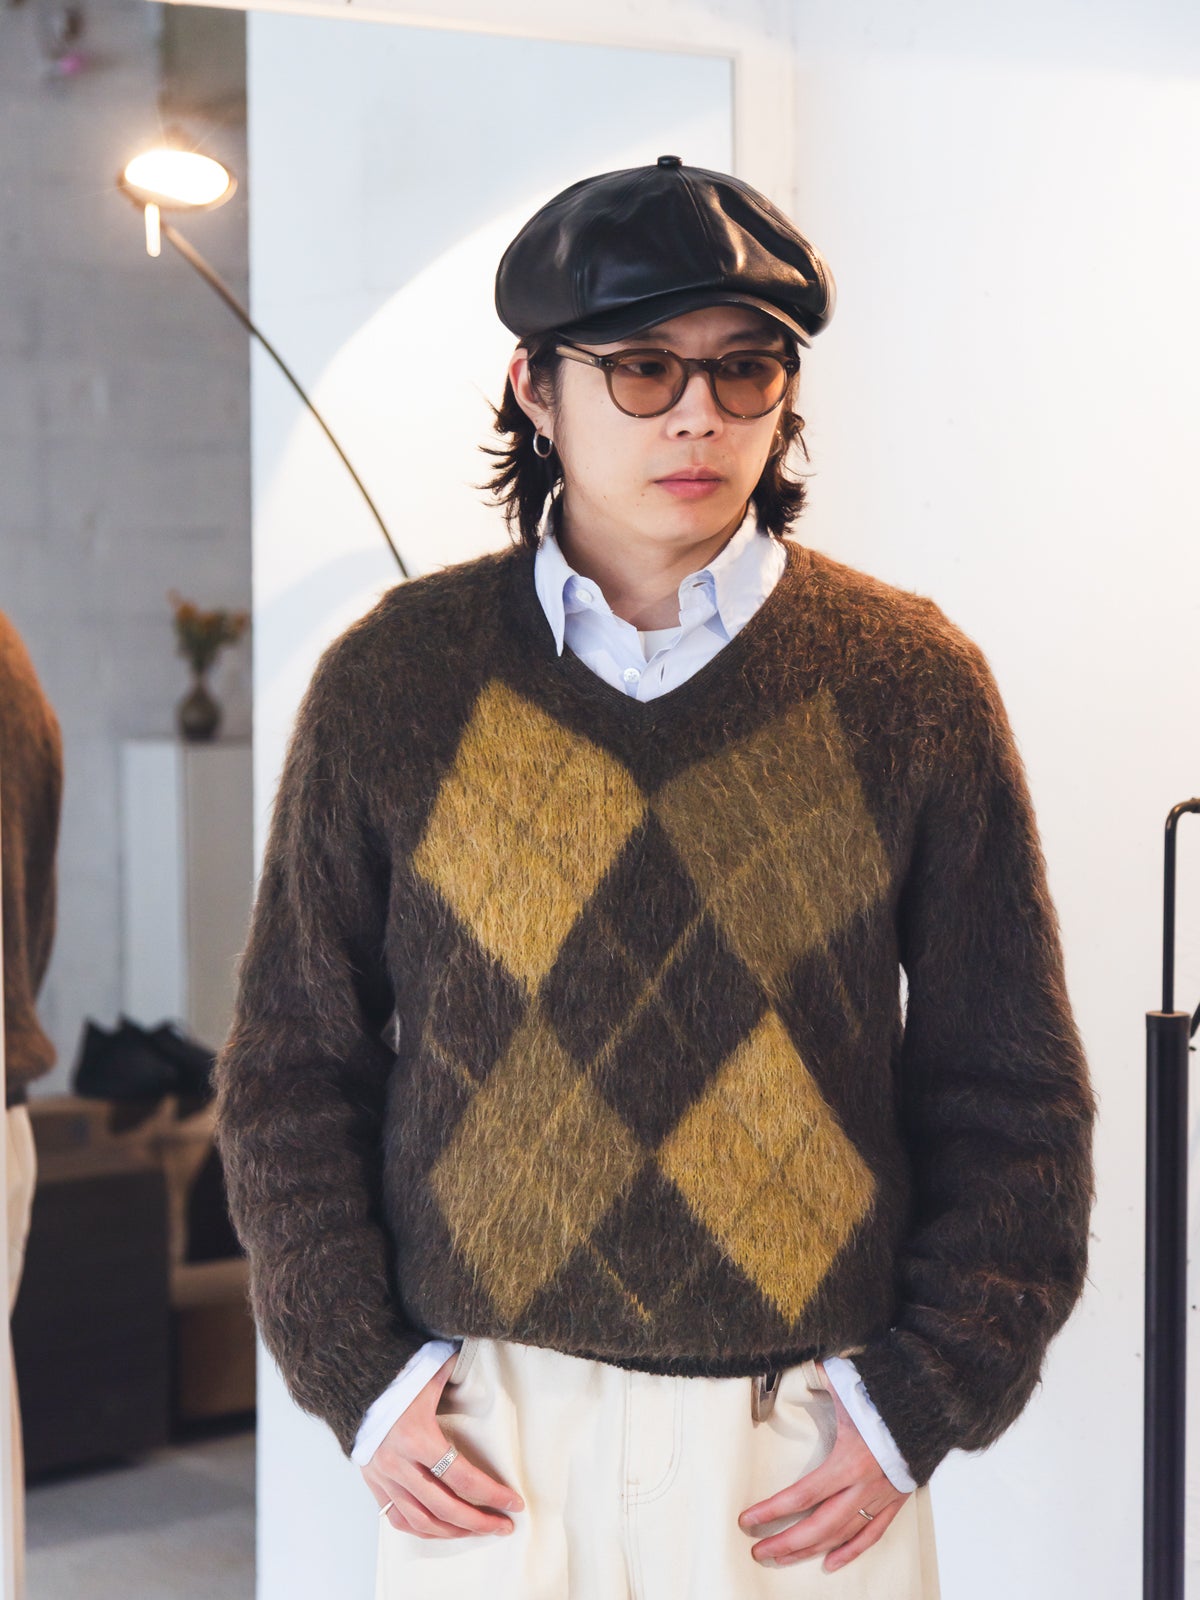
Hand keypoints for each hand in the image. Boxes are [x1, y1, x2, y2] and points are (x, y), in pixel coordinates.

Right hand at [362, 1352, 525, 1538]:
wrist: (352, 1379)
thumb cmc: (397, 1373)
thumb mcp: (432, 1370)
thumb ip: (460, 1372)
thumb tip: (487, 1368)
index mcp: (416, 1437)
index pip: (462, 1477)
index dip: (492, 1495)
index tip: (514, 1504)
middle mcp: (398, 1463)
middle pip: (445, 1508)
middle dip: (479, 1521)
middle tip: (504, 1525)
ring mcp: (383, 1477)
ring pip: (422, 1521)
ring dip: (454, 1532)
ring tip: (479, 1530)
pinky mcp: (373, 1483)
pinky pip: (398, 1519)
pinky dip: (423, 1530)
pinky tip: (444, 1530)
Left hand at [738, 1362, 909, 1572]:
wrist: (933, 1408)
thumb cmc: (888, 1396)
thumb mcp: (849, 1384)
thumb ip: (822, 1377)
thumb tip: (803, 1366)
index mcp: (849, 1460)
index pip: (803, 1495)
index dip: (773, 1511)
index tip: (748, 1520)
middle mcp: (864, 1486)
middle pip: (819, 1526)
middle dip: (786, 1542)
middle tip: (759, 1551)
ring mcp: (880, 1497)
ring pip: (841, 1535)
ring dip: (810, 1550)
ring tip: (782, 1558)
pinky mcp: (895, 1501)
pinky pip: (871, 1535)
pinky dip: (850, 1552)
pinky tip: (830, 1563)